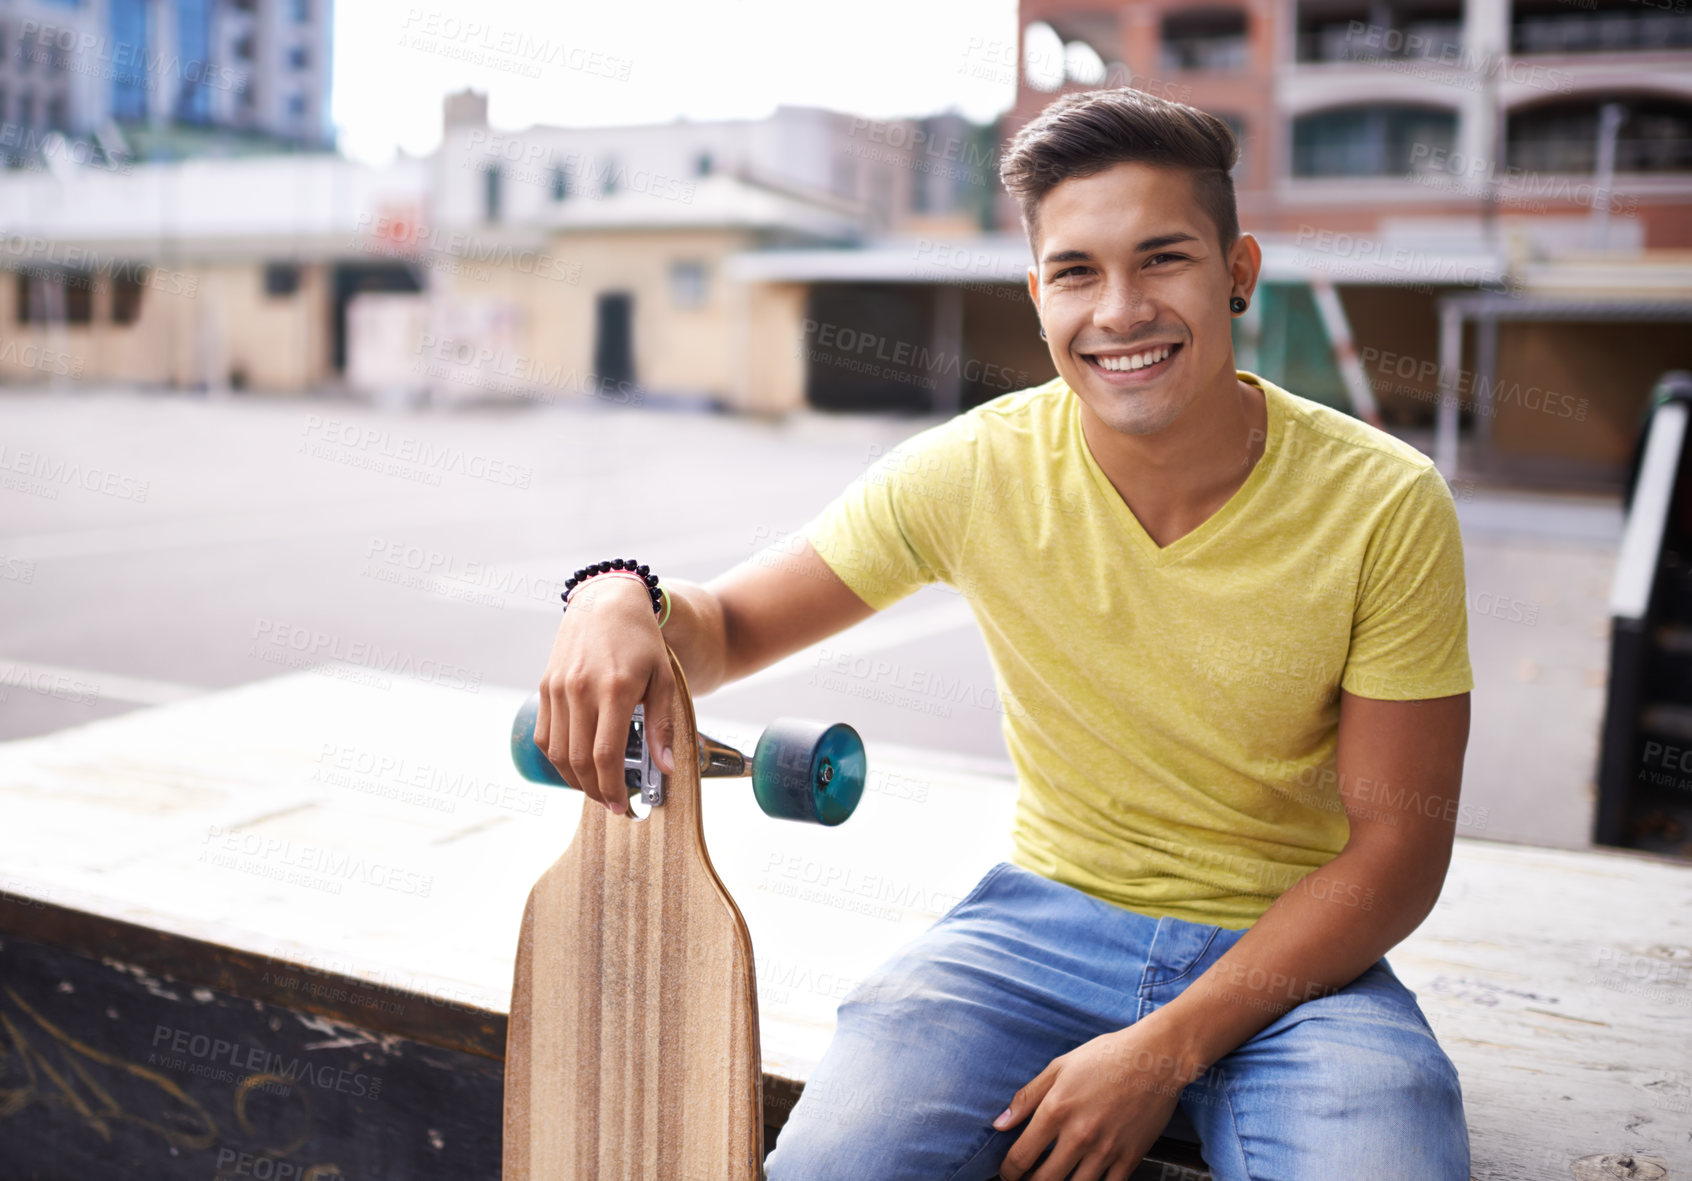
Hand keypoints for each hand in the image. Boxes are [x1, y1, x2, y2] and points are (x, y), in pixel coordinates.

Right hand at [534, 575, 678, 813]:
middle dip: (596, 790)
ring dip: (574, 779)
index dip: (612, 787)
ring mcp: (558, 689)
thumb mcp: (664, 680)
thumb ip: (662, 726)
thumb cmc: (641, 642)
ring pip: (557, 752)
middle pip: (579, 760)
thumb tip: (666, 768)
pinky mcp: (546, 686)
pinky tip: (575, 764)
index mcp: (614, 690)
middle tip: (612, 803)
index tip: (623, 805)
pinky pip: (544, 734)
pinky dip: (557, 757)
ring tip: (596, 787)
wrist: (607, 601)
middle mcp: (581, 690)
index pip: (606, 755)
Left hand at [993, 1022, 1201, 1180]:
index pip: (1021, 1157)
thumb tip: (1000, 1124)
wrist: (1155, 1059)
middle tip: (1027, 1180)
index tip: (1008, 1173)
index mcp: (1056, 1110)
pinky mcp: (1130, 1158)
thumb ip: (1027, 1097)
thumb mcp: (1059, 1067)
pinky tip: (1085, 1180)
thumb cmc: (1105, 1057)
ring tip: (1054, 1180)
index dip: (1008, 1172)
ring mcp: (1106, 1150)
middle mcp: (1079, 1135)